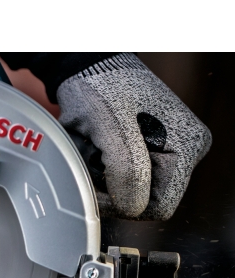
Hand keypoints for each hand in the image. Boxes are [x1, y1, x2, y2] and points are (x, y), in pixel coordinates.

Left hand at [56, 53, 211, 219]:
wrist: (90, 69)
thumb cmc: (101, 89)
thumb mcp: (110, 127)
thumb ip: (126, 168)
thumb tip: (134, 208)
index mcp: (187, 146)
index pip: (159, 206)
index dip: (123, 205)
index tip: (94, 187)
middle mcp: (187, 152)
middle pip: (144, 201)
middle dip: (113, 188)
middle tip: (91, 161)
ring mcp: (170, 152)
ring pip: (131, 192)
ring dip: (105, 179)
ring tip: (93, 149)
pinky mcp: (151, 152)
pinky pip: (125, 180)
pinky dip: (104, 171)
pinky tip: (97, 150)